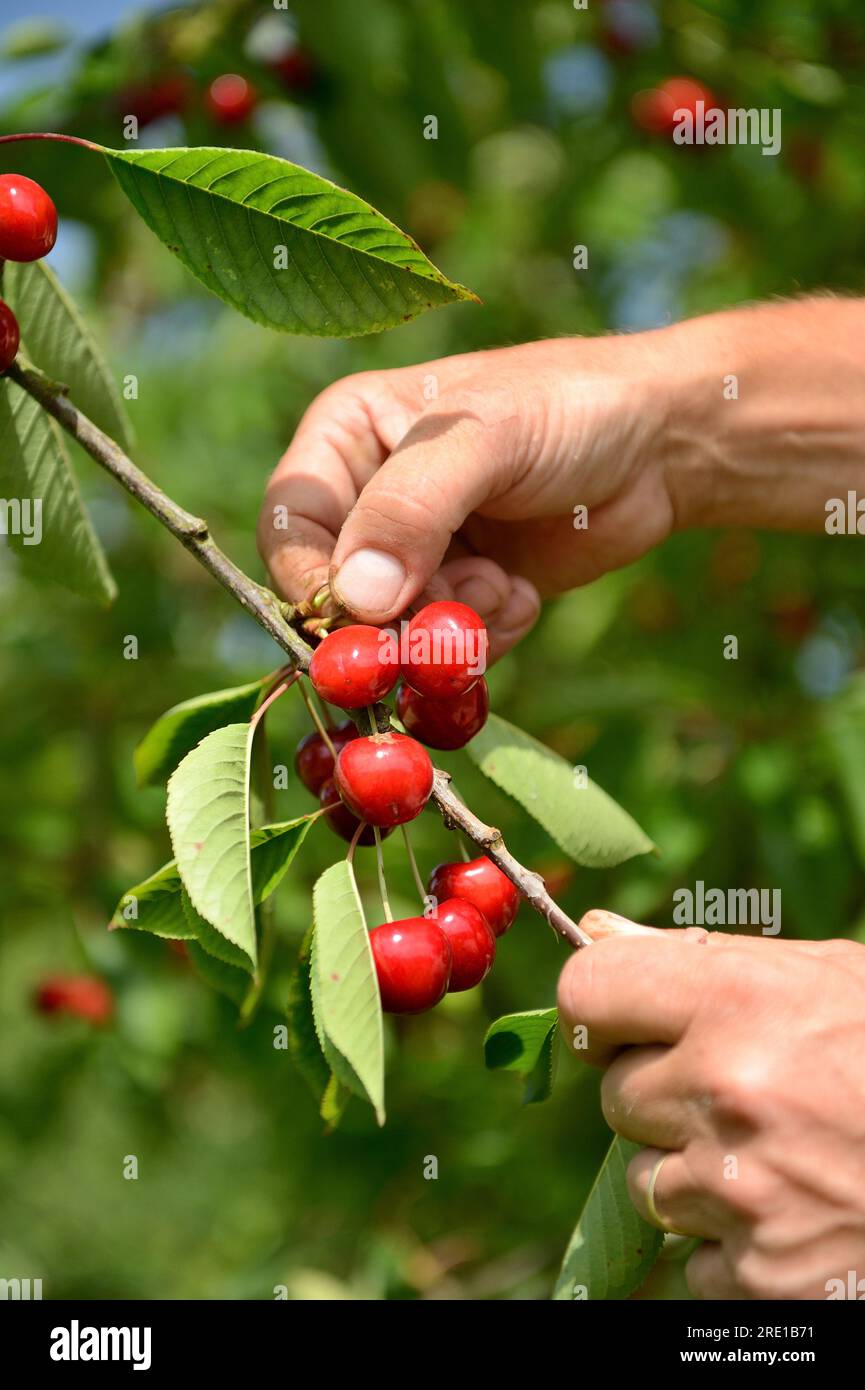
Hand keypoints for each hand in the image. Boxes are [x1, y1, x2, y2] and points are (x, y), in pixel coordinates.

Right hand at [258, 335, 677, 656]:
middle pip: (340, 594)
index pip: (291, 526)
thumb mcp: (485, 440)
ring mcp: (417, 553)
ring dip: (451, 630)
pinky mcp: (463, 595)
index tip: (364, 622)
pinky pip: (447, 649)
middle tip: (448, 627)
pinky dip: (487, 637)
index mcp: (347, 436)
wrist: (660, 445)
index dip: (316, 583)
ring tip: (503, 585)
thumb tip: (356, 600)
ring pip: (397, 633)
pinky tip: (525, 593)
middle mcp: (369, 498)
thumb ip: (412, 510)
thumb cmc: (568, 409)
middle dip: (398, 621)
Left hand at [557, 914, 864, 1299]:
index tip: (624, 1020)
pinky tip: (795, 1209)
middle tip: (739, 1089)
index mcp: (736, 1000)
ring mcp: (742, 1193)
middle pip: (616, 1096)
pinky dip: (732, 1243)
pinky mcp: (761, 1277)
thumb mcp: (818, 976)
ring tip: (778, 1150)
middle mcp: (727, 1093)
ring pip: (646, 1182)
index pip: (586, 997)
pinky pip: (693, 1258)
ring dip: (693, 1170)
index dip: (602, 1009)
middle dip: (661, 1092)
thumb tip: (595, 931)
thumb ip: (699, 957)